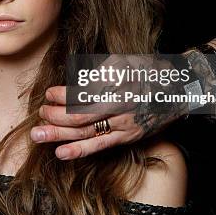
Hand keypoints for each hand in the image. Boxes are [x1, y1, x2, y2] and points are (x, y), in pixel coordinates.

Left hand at [30, 55, 187, 159]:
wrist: (177, 89)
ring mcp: (124, 124)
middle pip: (79, 116)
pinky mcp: (127, 137)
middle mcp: (120, 105)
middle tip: (39, 113)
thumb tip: (74, 82)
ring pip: (85, 133)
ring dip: (58, 135)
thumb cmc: (147, 71)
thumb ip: (99, 72)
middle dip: (54, 116)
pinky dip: (79, 150)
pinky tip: (61, 153)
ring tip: (38, 135)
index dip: (61, 95)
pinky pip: (100, 146)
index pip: (82, 93)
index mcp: (117, 83)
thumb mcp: (124, 61)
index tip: (49, 93)